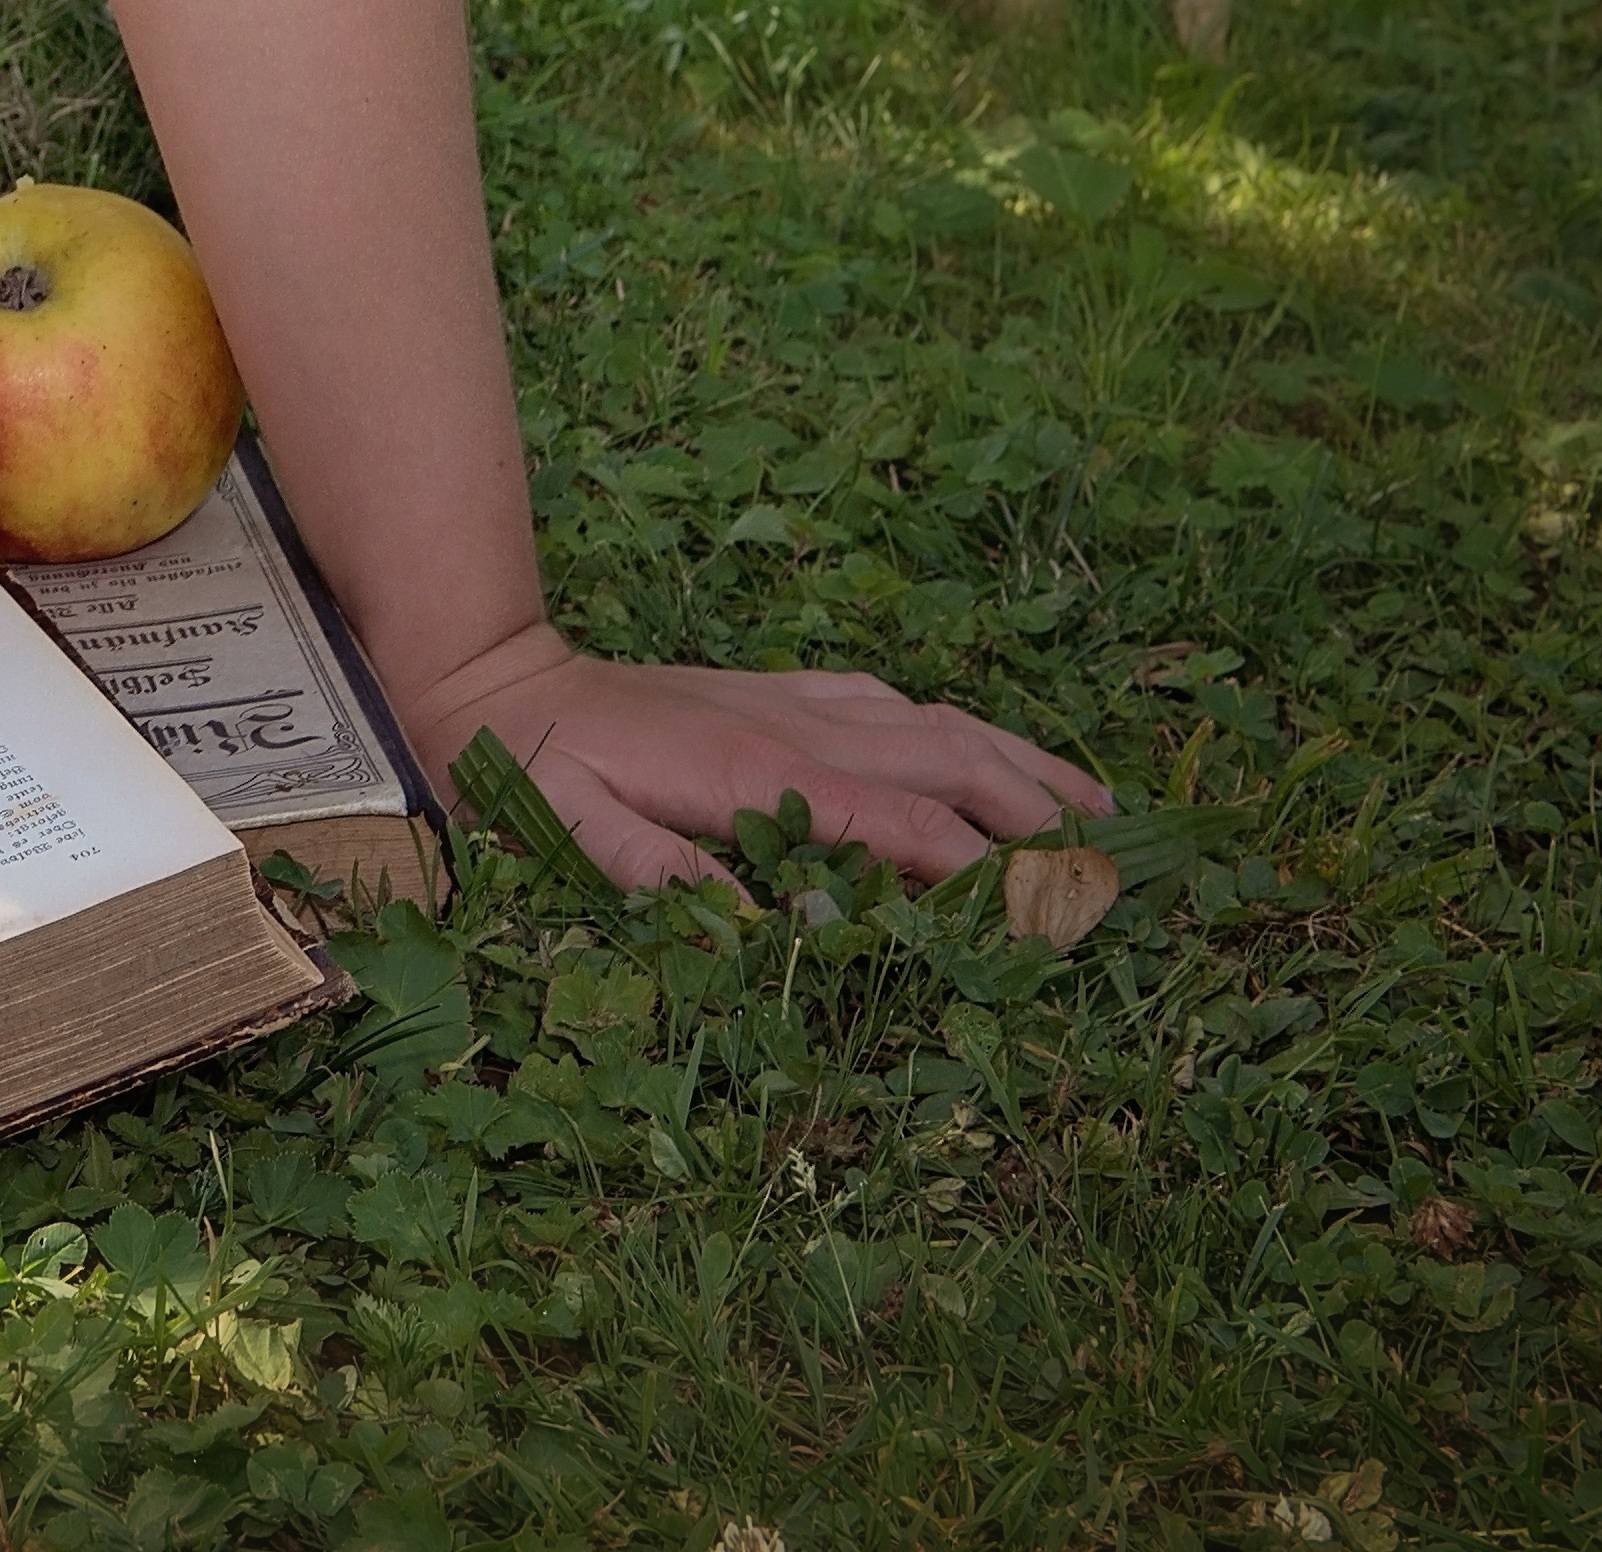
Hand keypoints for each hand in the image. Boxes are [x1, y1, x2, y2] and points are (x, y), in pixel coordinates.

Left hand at [398, 626, 1107, 892]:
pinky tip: (989, 752)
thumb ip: (664, 877)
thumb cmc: (528, 773)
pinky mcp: (777, 690)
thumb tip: (768, 922)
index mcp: (757, 771)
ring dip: (1018, 761)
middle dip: (1034, 811)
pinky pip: (892, 703)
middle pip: (947, 761)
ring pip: (936, 722)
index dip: (977, 868)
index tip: (1045, 913)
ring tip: (1096, 806)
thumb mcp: (571, 837)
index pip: (899, 822)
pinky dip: (958, 728)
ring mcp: (791, 700)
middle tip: (1111, 866)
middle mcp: (794, 726)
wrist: (490, 679)